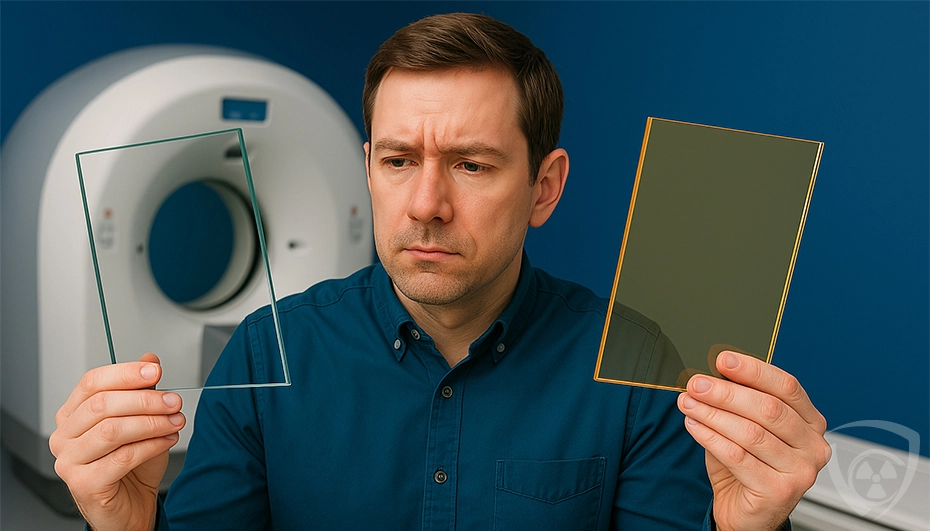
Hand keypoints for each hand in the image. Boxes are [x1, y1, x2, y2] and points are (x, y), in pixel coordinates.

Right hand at [49, 353, 185, 530]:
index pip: (92, 382)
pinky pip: (121, 457)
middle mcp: (64, 436)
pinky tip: (168, 440)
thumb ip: (142, 390)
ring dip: (151, 423)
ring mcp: (69, 461)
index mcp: (72, 414)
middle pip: (102, 405)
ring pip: (112, 430)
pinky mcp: (83, 484)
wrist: (131, 505)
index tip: (155, 372)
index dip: (125, 373)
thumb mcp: (141, 419)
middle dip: (145, 400)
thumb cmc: (132, 464)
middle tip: (174, 401)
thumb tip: (149, 360)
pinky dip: (151, 445)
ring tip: (175, 422)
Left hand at [677, 351, 830, 530]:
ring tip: (688, 403)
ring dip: (713, 414)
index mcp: (811, 422)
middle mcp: (813, 446)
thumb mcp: (745, 427)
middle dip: (726, 392)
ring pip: (751, 433)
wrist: (746, 513)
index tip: (724, 360)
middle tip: (696, 383)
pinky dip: (710, 437)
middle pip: (768, 409)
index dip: (754, 371)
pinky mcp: (780, 491)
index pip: (787, 387)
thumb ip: (738, 403)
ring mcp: (801, 471)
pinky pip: (737, 456)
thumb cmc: (747, 466)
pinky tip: (694, 425)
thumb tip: (712, 375)